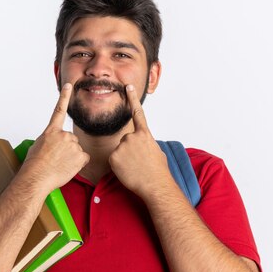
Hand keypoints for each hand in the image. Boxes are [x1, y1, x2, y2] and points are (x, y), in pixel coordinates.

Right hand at [21, 83, 89, 193]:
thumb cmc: (34, 165)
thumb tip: (52, 144)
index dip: (65, 97)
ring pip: (76, 150)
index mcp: (51, 132)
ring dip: (71, 157)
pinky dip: (78, 164)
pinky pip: (83, 159)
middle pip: (70, 139)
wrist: (37, 177)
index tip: (69, 85)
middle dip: (66, 149)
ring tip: (59, 165)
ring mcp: (73, 145)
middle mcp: (63, 135)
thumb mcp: (37, 146)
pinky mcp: (80, 156)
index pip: (59, 110)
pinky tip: (67, 168)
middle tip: (56, 159)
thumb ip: (48, 140)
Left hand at [109, 84, 171, 199]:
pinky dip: (119, 166)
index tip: (128, 86)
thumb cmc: (159, 171)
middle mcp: (132, 136)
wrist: (155, 184)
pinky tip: (128, 171)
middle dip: (129, 150)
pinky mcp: (113, 156)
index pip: (137, 112)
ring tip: (135, 168)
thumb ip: (146, 143)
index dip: (132, 98)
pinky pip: (113, 160)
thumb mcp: (156, 151)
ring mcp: (122, 146)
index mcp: (145, 134)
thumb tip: (142, 144)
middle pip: (125, 140)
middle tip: (139, 162)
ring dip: (124, 159)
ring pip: (119, 151)